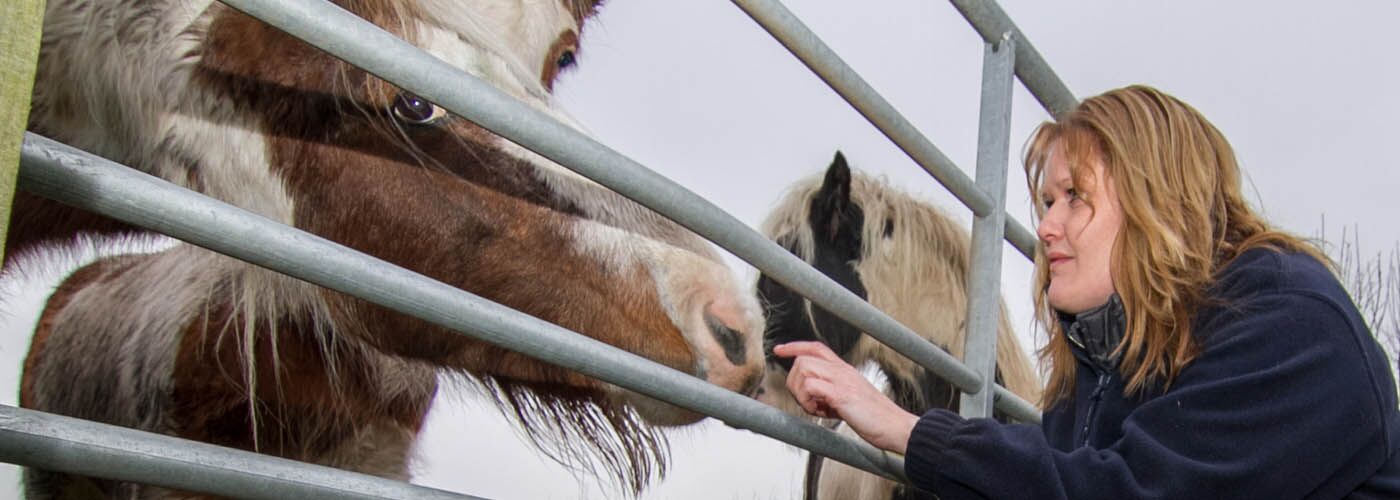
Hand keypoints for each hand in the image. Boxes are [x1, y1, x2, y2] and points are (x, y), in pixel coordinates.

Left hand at [772, 341, 919, 453]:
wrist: (896, 426)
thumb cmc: (876, 418)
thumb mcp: (852, 398)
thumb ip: (832, 393)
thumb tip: (814, 399)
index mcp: (844, 370)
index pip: (816, 348)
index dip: (795, 346)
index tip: (779, 350)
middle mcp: (842, 371)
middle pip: (803, 359)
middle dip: (796, 383)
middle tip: (809, 404)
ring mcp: (842, 381)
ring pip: (803, 369)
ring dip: (801, 393)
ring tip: (817, 410)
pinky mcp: (841, 394)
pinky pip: (811, 387)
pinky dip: (808, 402)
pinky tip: (822, 413)